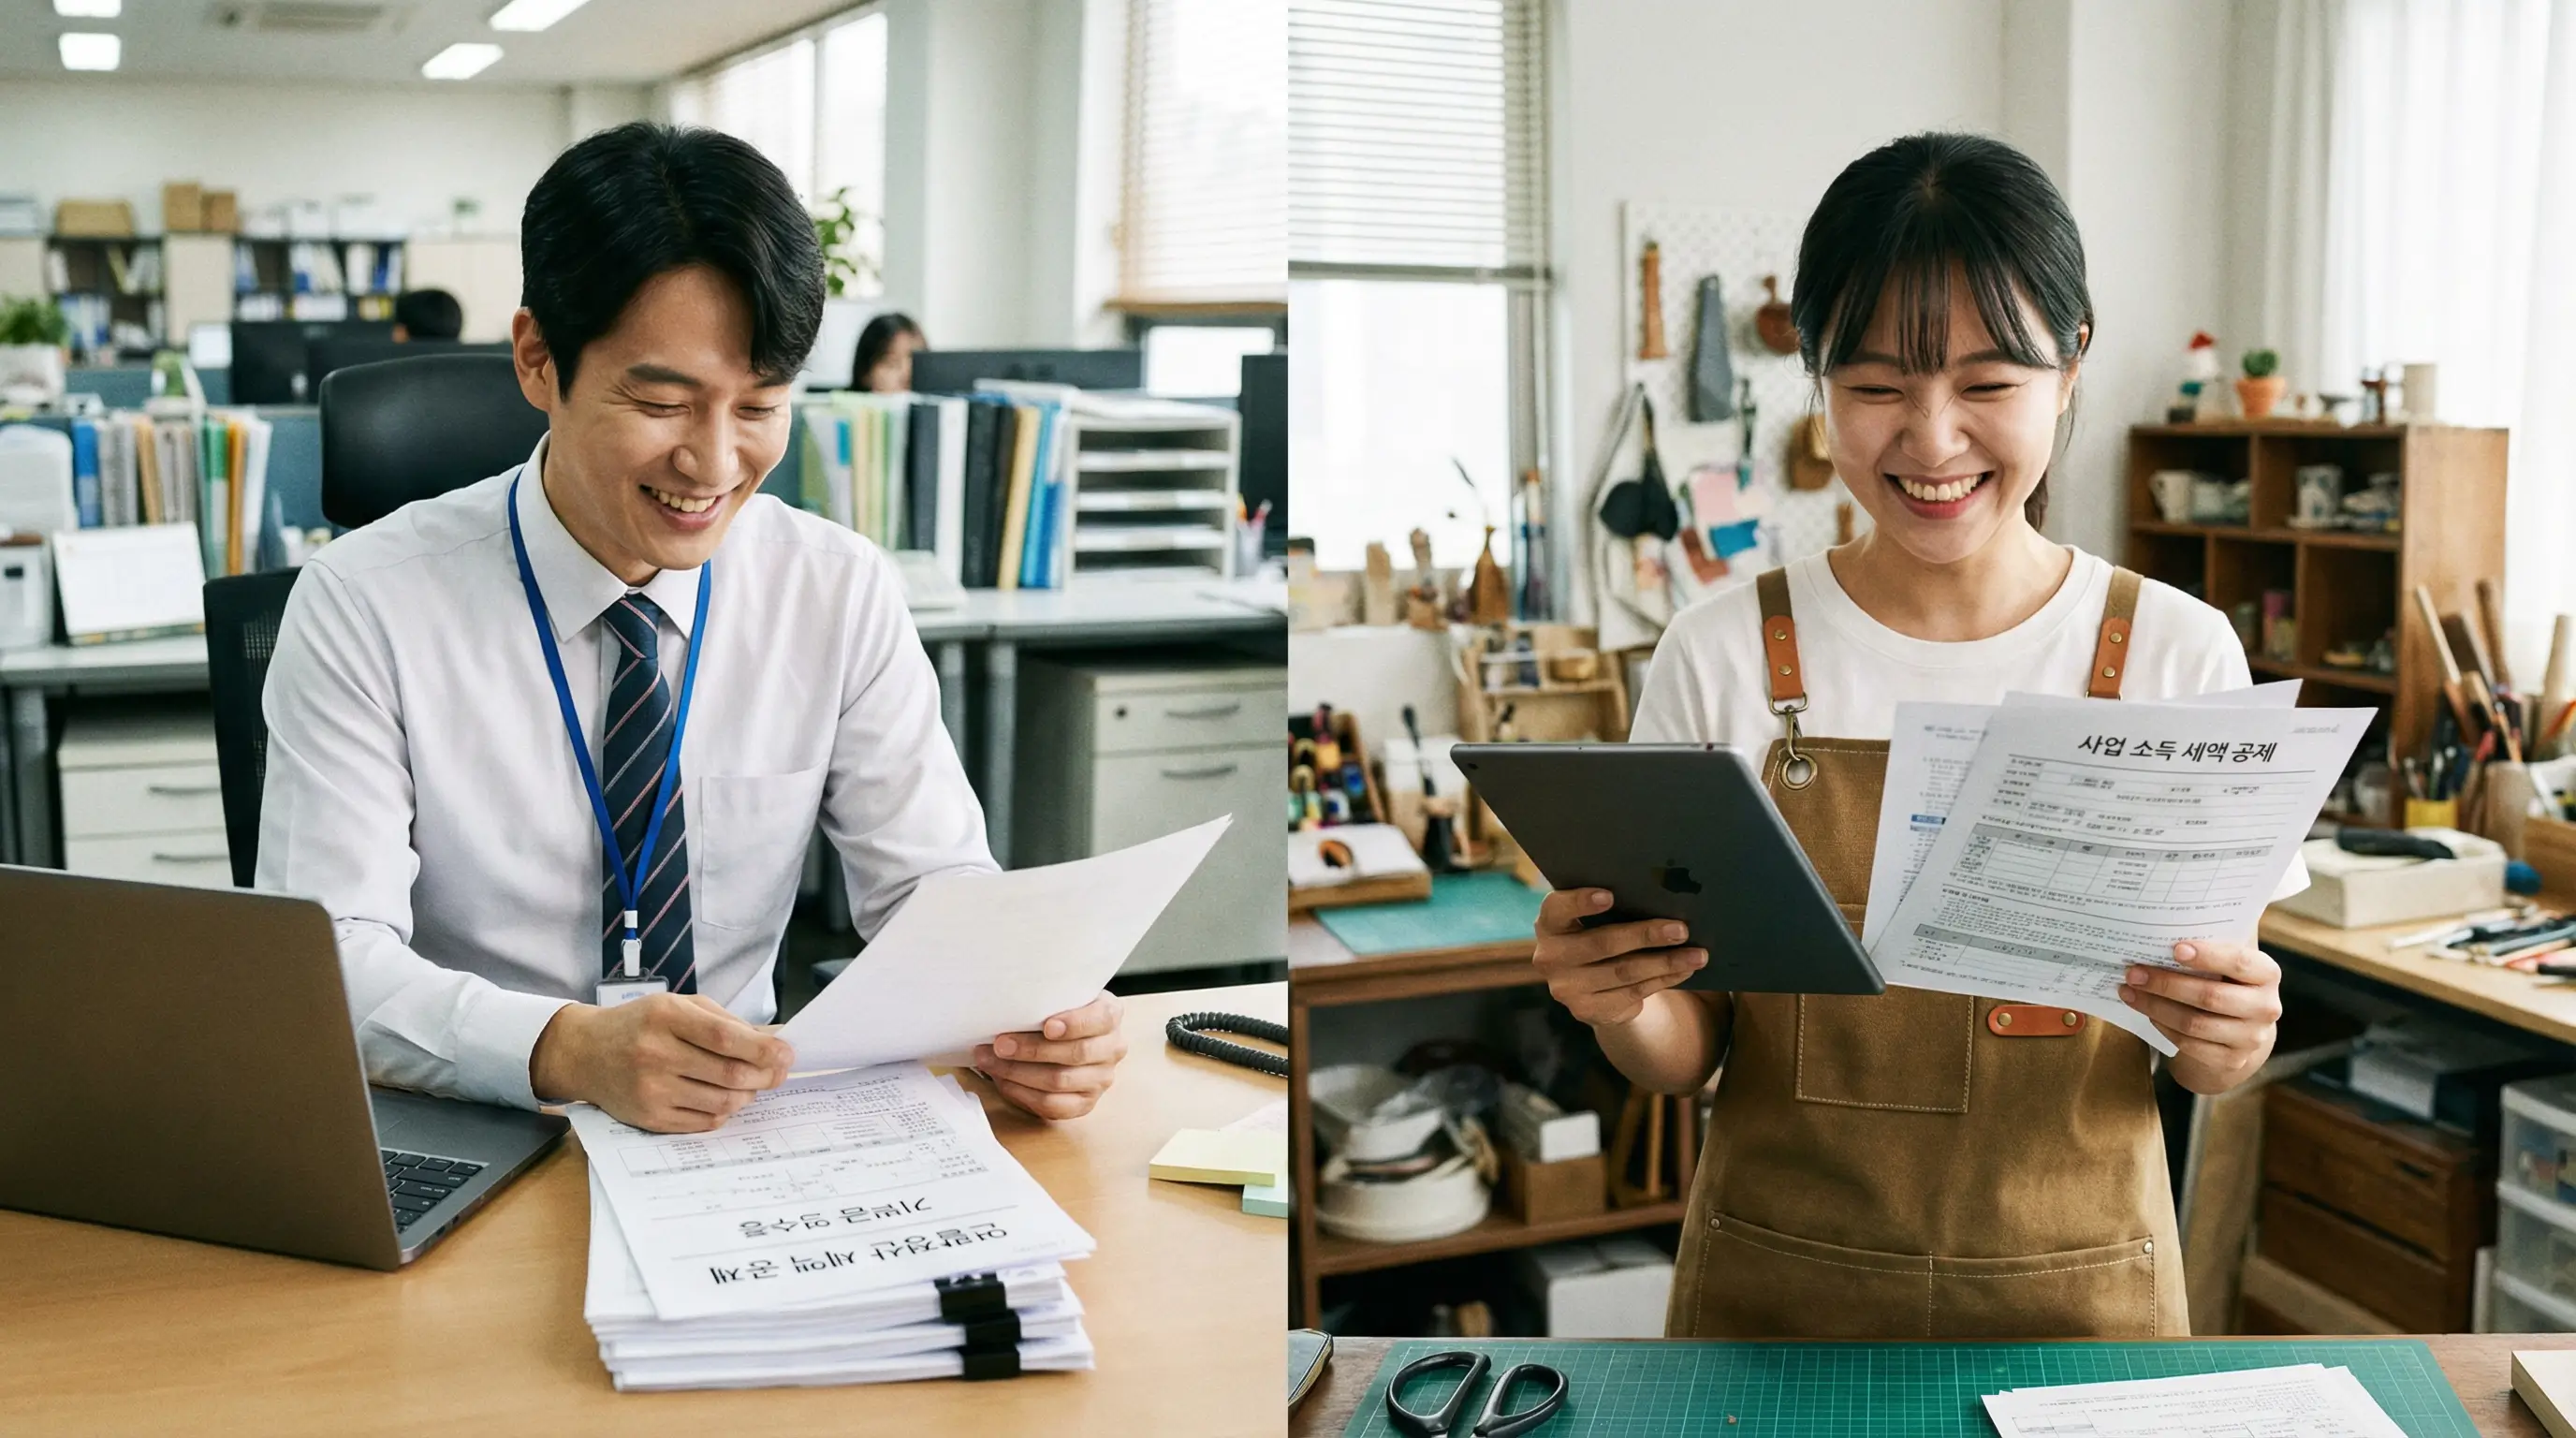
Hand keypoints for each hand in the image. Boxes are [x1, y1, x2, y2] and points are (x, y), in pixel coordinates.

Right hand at [529, 993, 794, 1132]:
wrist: (585, 1053)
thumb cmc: (641, 1024)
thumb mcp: (679, 1006)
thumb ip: (725, 1021)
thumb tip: (773, 1040)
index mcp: (666, 1017)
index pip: (725, 1038)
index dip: (763, 1049)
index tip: (786, 1054)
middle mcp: (656, 1054)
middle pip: (729, 1074)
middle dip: (765, 1076)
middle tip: (777, 1073)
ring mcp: (651, 1090)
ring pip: (722, 1102)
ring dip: (747, 1095)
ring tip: (749, 1085)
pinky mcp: (649, 1118)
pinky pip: (704, 1122)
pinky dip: (724, 1111)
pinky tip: (723, 1098)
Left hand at [975, 991, 1126, 1119]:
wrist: (1066, 1036)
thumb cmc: (1057, 1011)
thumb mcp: (1060, 995)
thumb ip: (1046, 997)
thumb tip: (1009, 1005)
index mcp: (1110, 1015)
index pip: (1099, 1019)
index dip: (1074, 1024)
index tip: (1047, 1026)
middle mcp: (1113, 1048)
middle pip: (1076, 1053)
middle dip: (1032, 1050)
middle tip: (1000, 1044)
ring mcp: (1101, 1079)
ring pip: (1060, 1081)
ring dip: (1018, 1072)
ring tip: (990, 1060)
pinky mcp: (1085, 1103)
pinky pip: (1053, 1105)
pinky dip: (1023, 1094)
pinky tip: (1003, 1081)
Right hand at [1531, 888, 1707, 1027]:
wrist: (1591, 987)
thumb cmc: (1599, 936)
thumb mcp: (1595, 921)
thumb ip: (1614, 909)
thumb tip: (1665, 897)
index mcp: (1550, 924)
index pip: (1557, 908)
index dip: (1580, 902)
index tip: (1610, 895)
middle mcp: (1550, 956)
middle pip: (1602, 943)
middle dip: (1645, 935)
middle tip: (1681, 929)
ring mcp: (1566, 988)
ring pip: (1623, 972)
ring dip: (1665, 962)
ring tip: (1697, 955)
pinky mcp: (1586, 1010)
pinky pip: (1633, 993)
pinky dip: (1663, 980)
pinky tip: (1684, 971)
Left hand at [2119, 939, 2281, 1093]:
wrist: (2242, 1029)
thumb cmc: (2227, 982)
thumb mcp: (2228, 963)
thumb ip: (2210, 946)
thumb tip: (2164, 929)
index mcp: (2267, 974)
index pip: (2240, 962)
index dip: (2208, 956)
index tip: (2174, 948)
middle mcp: (2266, 1007)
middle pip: (2210, 996)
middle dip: (2166, 983)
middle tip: (2133, 973)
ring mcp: (2251, 1037)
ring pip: (2194, 1023)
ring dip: (2155, 1006)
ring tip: (2129, 992)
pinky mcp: (2232, 1060)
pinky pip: (2189, 1044)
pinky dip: (2163, 1027)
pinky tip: (2147, 1013)